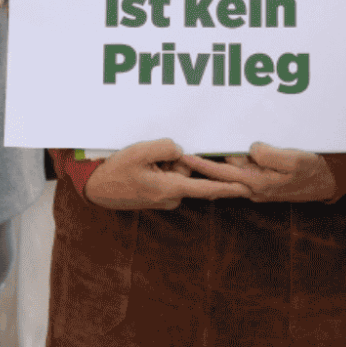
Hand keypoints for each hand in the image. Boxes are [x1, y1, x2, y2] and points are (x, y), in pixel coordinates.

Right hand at [83, 138, 250, 209]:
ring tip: (142, 162)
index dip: (229, 187)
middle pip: (189, 171)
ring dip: (164, 163)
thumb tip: (181, 151)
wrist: (96, 189)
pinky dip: (158, 168)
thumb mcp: (140, 152)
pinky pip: (167, 176)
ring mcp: (165, 198)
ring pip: (177, 172)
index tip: (248, 187)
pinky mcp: (158, 196)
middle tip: (150, 158)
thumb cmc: (116, 172)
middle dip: (175, 159)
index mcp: (171, 188)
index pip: (207, 188)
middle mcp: (172, 197)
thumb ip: (167, 148)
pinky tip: (142, 167)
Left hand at [181, 143, 337, 201]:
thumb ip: (269, 156)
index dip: (201, 165)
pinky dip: (230, 164)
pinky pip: (241, 172)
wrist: (330, 181)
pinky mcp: (264, 181)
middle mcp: (254, 188)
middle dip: (201, 166)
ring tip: (198, 152)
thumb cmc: (314, 170)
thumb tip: (250, 149)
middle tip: (182, 155)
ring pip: (231, 174)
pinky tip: (224, 155)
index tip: (184, 156)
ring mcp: (258, 186)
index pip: (222, 174)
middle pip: (221, 176)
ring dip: (215, 164)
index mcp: (258, 183)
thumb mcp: (294, 160)